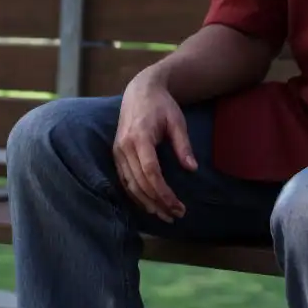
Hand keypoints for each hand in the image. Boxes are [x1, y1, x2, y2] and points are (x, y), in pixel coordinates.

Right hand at [111, 71, 198, 219]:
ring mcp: (117, 152)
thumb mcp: (177, 122)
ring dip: (147, 203)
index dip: (163, 192)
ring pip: (130, 185)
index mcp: (140, 137)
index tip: (177, 205)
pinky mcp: (116, 155)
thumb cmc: (161, 106)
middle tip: (176, 215)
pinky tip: (149, 205)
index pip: (150, 171)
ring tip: (165, 216)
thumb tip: (192, 169)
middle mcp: (124, 147)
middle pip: (140, 183)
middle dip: (158, 202)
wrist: (140, 91)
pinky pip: (124, 181)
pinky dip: (136, 196)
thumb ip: (183, 145)